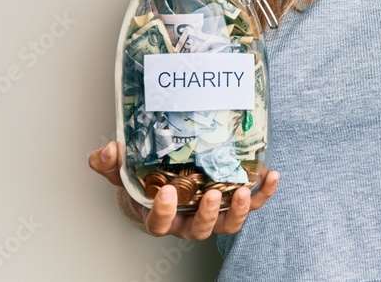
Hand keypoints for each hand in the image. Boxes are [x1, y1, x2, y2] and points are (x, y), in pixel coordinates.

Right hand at [88, 140, 279, 238]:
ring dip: (240, 210)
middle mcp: (187, 221)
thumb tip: (108, 151)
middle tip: (212, 194)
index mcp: (160, 217)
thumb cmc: (142, 184)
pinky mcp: (231, 204)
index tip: (166, 193)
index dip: (164, 212)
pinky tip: (272, 175)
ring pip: (227, 223)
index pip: (160, 223)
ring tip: (245, 190)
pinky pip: (251, 204)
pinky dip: (263, 193)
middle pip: (199, 229)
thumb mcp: (121, 173)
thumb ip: (110, 164)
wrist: (160, 186)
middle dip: (207, 214)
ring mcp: (211, 215)